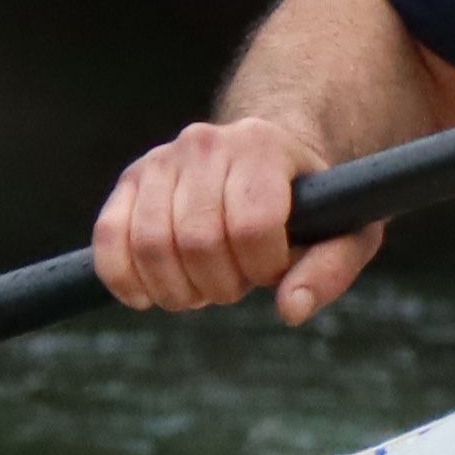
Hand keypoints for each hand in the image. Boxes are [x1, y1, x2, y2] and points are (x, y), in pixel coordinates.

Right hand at [93, 116, 378, 322]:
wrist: (269, 158)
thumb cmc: (311, 204)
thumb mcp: (346, 232)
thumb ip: (330, 270)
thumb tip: (291, 309)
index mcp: (263, 147)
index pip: (253, 224)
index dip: (263, 266)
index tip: (273, 269)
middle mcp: (206, 144)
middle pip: (198, 240)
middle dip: (219, 284)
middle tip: (237, 285)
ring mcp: (161, 160)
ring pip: (150, 244)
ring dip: (177, 289)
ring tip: (202, 288)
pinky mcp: (130, 182)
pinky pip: (109, 236)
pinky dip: (123, 278)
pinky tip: (147, 298)